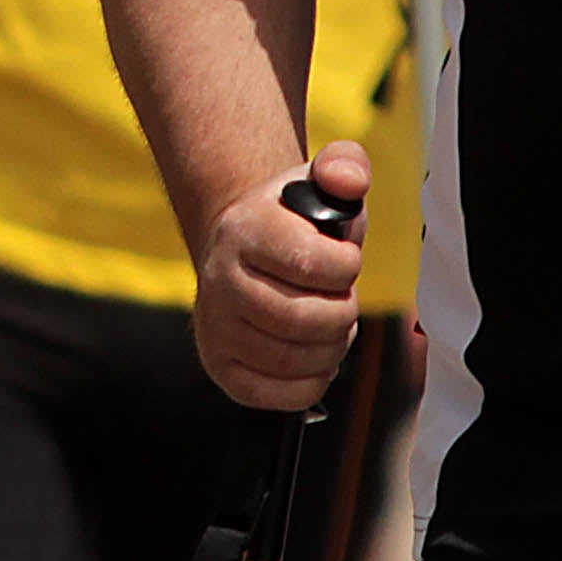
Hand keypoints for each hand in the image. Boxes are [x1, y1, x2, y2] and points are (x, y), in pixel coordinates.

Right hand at [190, 142, 368, 411]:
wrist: (245, 248)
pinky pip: (274, 395)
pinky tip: (313, 357)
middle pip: (302, 320)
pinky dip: (309, 383)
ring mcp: (215, 324)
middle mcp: (219, 277)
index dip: (346, 267)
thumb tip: (346, 180)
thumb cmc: (294, 220)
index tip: (342, 259)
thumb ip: (344, 165)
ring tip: (328, 325)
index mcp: (244, 229)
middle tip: (338, 298)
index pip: (313, 263)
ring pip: (292, 359)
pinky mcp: (219, 364)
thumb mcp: (321, 182)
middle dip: (340, 313)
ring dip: (330, 348)